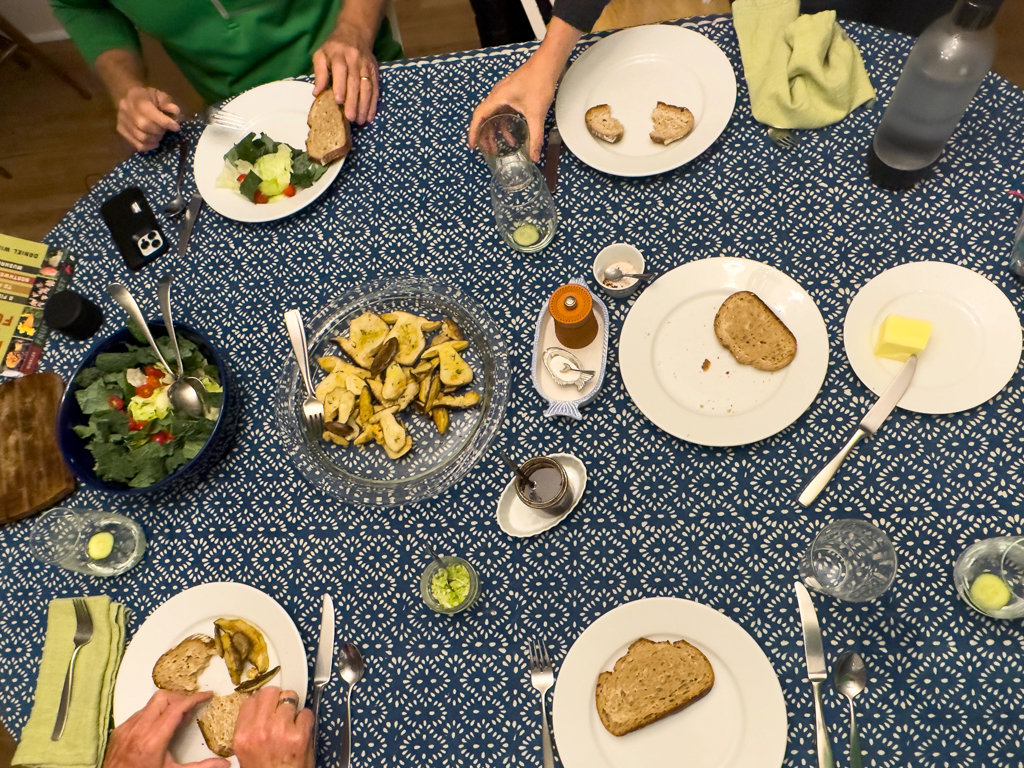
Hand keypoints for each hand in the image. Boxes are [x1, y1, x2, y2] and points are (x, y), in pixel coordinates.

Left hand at [103, 690, 226, 767]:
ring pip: (150, 703)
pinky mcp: (119, 731)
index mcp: (154, 739)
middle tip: (191, 708)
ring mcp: (127, 728)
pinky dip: (153, 714)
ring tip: (176, 719)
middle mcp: (139, 729)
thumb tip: (224, 764)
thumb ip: (201, 767)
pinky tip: (159, 726)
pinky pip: (139, 713)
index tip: (207, 696)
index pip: (177, 707)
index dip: (195, 698)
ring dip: (167, 706)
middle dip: (180, 698)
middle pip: (163, 697)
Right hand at [116, 86, 180, 152]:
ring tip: (159, 134)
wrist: (130, 97)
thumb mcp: (160, 95)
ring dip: (155, 139)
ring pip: (141, 137)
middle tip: (165, 130)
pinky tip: (154, 142)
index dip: (165, 122)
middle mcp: (126, 109)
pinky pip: (137, 145)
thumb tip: (175, 111)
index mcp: (136, 97)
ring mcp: (121, 121)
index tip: (176, 127)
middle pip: (144, 126)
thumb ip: (167, 103)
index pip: (150, 112)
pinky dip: (149, 146)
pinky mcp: (121, 131)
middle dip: (159, 130)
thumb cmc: (148, 97)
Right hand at [234, 687, 312, 767]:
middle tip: (282, 707)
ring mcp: (281, 730)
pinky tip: (302, 730)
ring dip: (293, 707)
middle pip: (269, 692)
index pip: (250, 700)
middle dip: (278, 697)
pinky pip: (306, 712)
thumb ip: (250, 728)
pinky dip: (306, 719)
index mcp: (243, 735)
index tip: (267, 703)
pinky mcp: (301, 735)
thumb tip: (259, 706)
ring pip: (290, 698)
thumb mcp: (246, 751)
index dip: (261, 700)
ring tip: (292, 721)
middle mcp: (260, 730)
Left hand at [312, 23, 379, 123]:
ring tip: (361, 120)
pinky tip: (370, 115)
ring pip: (367, 87)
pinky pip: (375, 89)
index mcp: (338, 55)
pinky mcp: (375, 72)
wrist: (355, 33)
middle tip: (350, 118)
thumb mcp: (321, 54)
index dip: (340, 86)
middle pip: (355, 82)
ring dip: (365, 105)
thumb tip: (316, 93)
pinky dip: (373, 103)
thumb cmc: (333, 48)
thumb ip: (319, 73)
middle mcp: (354, 60)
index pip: (341, 70)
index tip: (338, 101)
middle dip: (353, 101)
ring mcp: (366, 66)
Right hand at [469, 55, 558, 162]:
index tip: (473, 145)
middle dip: (485, 135)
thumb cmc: (539, 80)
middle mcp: (497, 95)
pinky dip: (505, 123)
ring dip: (496, 130)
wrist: (548, 63)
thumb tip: (535, 155)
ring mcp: (504, 94)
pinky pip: (503, 111)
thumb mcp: (536, 114)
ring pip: (494, 115)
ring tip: (500, 145)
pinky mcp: (512, 94)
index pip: (479, 117)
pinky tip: (513, 133)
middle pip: (484, 117)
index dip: (474, 132)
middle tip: (487, 149)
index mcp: (497, 98)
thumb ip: (535, 137)